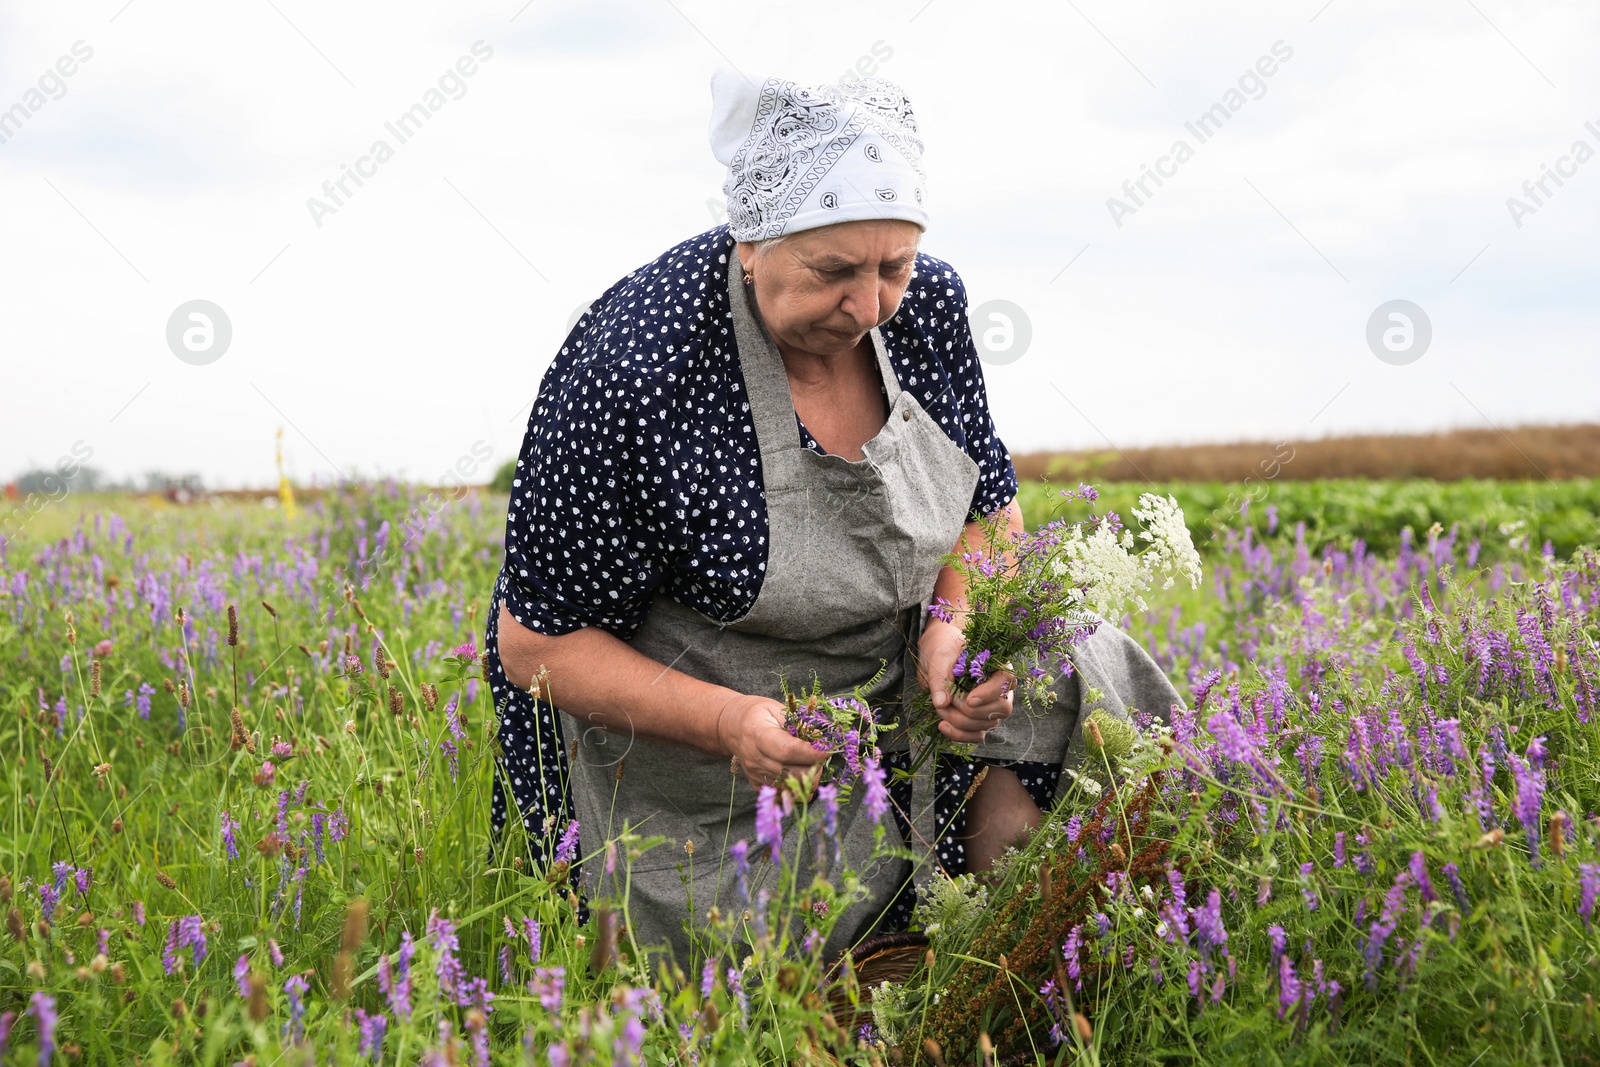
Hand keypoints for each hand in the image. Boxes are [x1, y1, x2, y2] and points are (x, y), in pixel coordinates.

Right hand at [715, 693, 827, 791]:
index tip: (827, 749)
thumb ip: (798, 722)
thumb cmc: (757, 714)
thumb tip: (821, 738)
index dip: (811, 753)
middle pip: (792, 772)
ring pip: (791, 786)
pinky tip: (800, 773)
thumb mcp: (776, 708)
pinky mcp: (757, 785)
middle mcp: (755, 758)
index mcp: (758, 734)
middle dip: (814, 767)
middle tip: (821, 756)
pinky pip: (783, 793)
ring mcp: (755, 774)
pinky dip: (797, 787)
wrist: (732, 728)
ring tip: (812, 764)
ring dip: (809, 778)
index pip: (788, 751)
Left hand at [917, 618, 1015, 743]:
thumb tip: (941, 702)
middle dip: (970, 711)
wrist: (937, 654)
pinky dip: (960, 734)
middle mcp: (1001, 687)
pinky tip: (943, 726)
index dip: (989, 694)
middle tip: (945, 702)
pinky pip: (977, 735)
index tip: (968, 699)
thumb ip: (940, 678)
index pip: (1007, 681)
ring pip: (987, 724)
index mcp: (998, 664)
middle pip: (1001, 709)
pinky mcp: (979, 719)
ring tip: (940, 708)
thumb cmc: (944, 649)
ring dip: (960, 722)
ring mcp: (992, 706)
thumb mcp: (939, 657)